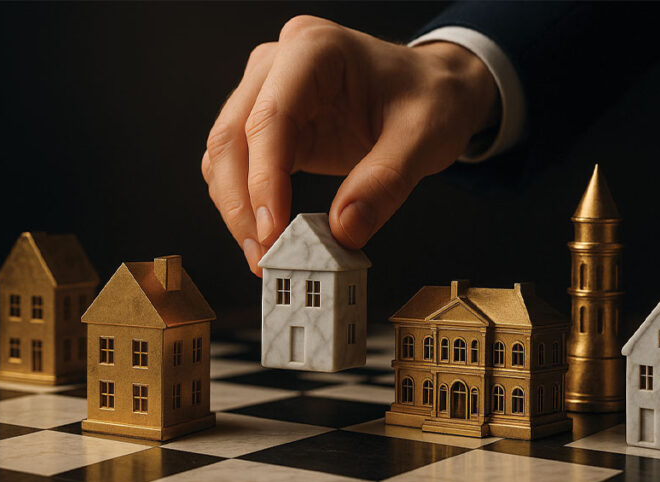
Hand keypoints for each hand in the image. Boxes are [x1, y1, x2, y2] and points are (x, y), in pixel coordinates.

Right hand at [201, 15, 499, 275]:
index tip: (272, 231)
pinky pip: (240, 165)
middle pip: (232, 135)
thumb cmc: (432, 98)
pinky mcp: (270, 123)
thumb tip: (345, 231)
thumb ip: (386, 181)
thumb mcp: (427, 137)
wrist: (434, 88)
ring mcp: (268, 90)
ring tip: (263, 254)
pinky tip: (266, 234)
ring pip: (225, 153)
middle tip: (263, 254)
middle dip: (241, 203)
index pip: (271, 116)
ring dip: (237, 208)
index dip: (264, 178)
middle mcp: (280, 63)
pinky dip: (247, 203)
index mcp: (316, 50)